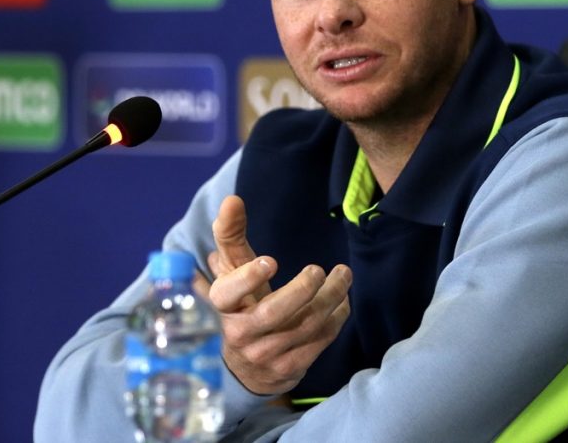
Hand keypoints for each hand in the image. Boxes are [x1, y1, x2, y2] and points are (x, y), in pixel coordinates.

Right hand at [196, 195, 351, 395]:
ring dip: (330, 298)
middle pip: (273, 313)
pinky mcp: (290, 368)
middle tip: (318, 270)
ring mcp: (266, 354)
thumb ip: (231, 235)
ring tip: (343, 275)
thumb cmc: (241, 304)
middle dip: (301, 290)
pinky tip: (342, 301)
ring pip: (304, 325)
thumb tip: (232, 200)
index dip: (247, 278)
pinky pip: (318, 341)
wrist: (246, 368)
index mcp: (223, 306)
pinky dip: (335, 318)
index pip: (227, 293)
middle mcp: (241, 333)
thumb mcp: (232, 272)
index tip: (270, 261)